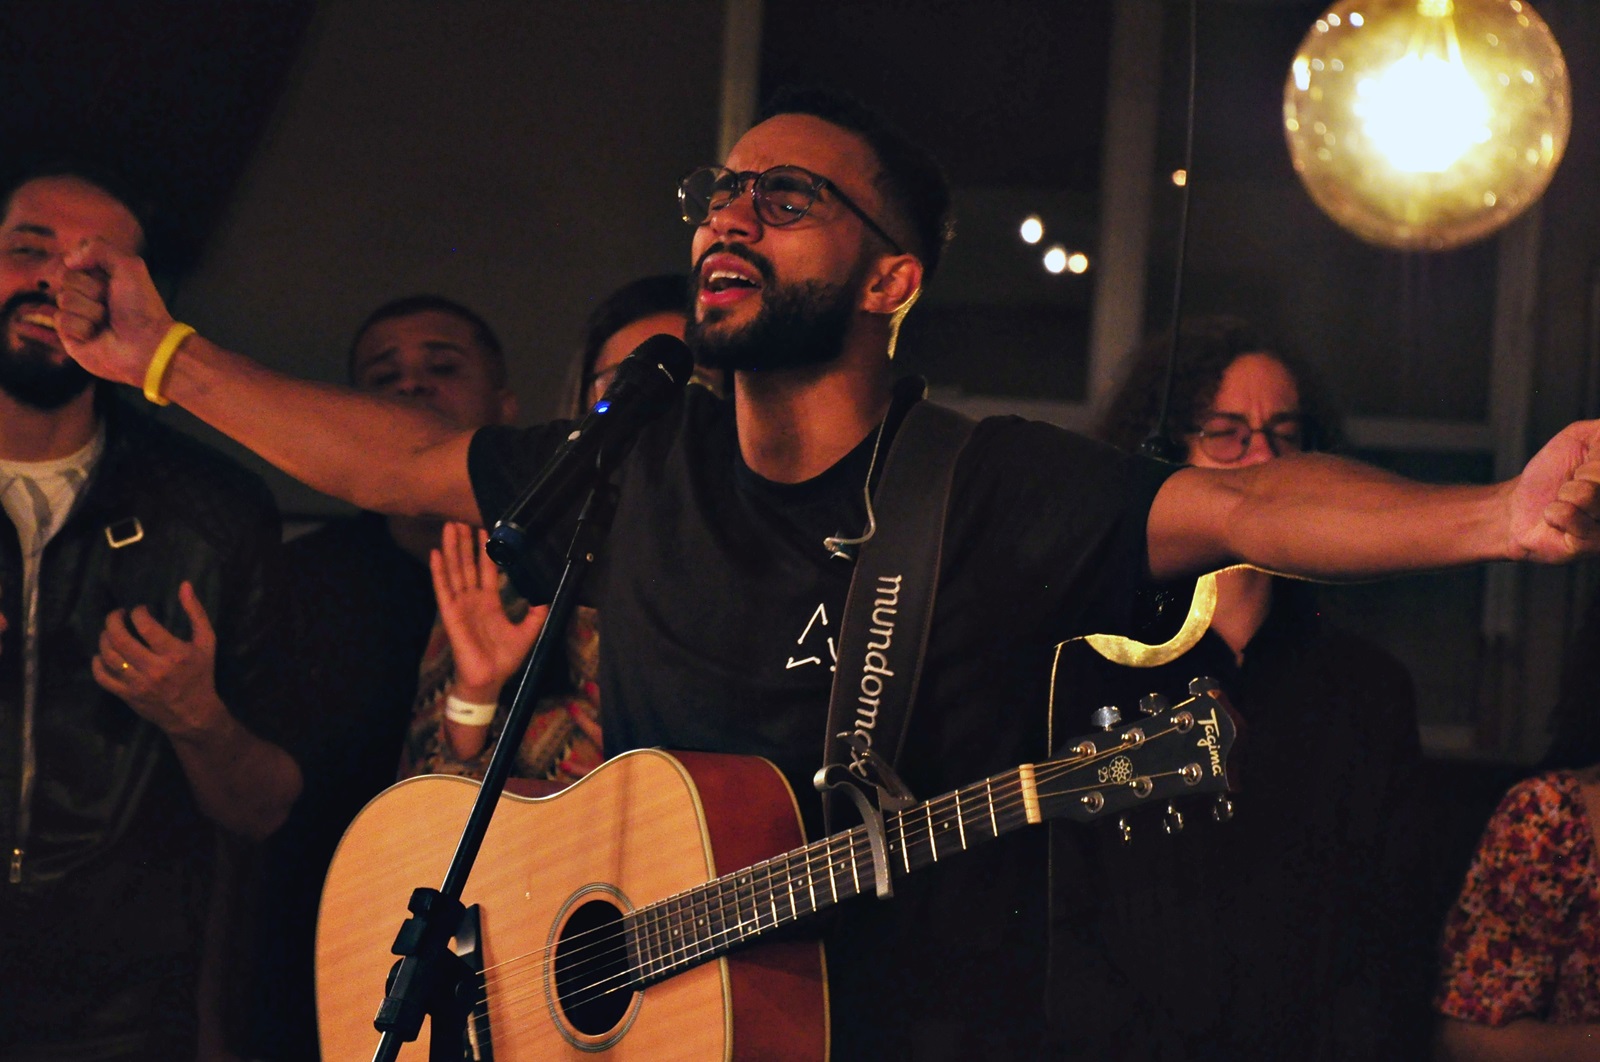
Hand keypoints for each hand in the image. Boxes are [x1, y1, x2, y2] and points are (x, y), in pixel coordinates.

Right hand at [55, 237, 175, 387]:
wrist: (146, 346)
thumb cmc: (142, 307)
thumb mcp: (129, 266)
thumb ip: (98, 248)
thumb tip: (68, 259)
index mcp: (99, 276)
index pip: (73, 259)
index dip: (88, 266)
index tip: (109, 278)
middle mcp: (85, 293)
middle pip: (66, 277)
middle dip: (92, 289)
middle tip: (111, 303)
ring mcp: (76, 314)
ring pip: (64, 298)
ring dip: (91, 310)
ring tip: (107, 321)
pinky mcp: (69, 335)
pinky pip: (61, 320)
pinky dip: (82, 326)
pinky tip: (96, 335)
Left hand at [92, 581, 226, 738]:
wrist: (193, 714)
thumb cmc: (201, 673)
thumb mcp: (206, 642)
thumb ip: (196, 612)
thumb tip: (184, 585)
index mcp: (175, 654)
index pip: (146, 626)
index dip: (138, 612)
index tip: (140, 610)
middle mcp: (154, 669)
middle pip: (120, 639)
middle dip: (113, 621)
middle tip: (117, 615)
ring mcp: (138, 684)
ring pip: (109, 656)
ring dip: (104, 639)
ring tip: (110, 632)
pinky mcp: (127, 695)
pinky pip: (103, 677)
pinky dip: (97, 663)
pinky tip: (101, 654)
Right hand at [431, 523, 546, 701]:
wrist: (489, 679)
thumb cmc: (504, 659)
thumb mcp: (528, 632)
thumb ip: (536, 614)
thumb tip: (548, 596)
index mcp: (490, 602)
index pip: (486, 570)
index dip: (486, 551)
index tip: (485, 530)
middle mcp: (473, 599)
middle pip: (467, 564)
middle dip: (465, 542)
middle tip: (461, 520)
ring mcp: (460, 605)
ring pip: (455, 570)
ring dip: (452, 548)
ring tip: (449, 527)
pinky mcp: (450, 614)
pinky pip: (443, 589)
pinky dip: (439, 571)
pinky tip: (436, 553)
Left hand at [1507, 420, 1599, 562]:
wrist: (1519, 508)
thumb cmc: (1554, 473)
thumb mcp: (1583, 438)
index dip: (1595, 458)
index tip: (1586, 466)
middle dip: (1583, 473)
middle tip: (1575, 484)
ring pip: (1588, 494)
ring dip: (1566, 493)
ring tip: (1567, 502)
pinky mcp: (1591, 548)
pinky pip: (1567, 515)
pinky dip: (1553, 512)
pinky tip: (1558, 520)